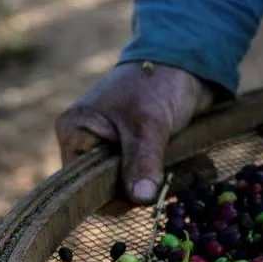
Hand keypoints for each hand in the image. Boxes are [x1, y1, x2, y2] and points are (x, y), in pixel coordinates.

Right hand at [55, 61, 213, 203]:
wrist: (187, 62)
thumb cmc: (158, 85)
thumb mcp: (148, 125)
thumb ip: (142, 162)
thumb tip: (141, 200)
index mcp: (75, 134)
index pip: (84, 186)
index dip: (113, 195)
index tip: (147, 190)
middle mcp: (87, 144)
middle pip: (108, 189)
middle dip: (140, 189)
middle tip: (169, 180)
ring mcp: (112, 147)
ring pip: (131, 185)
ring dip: (157, 183)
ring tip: (179, 167)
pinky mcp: (136, 149)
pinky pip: (147, 176)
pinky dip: (166, 177)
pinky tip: (184, 167)